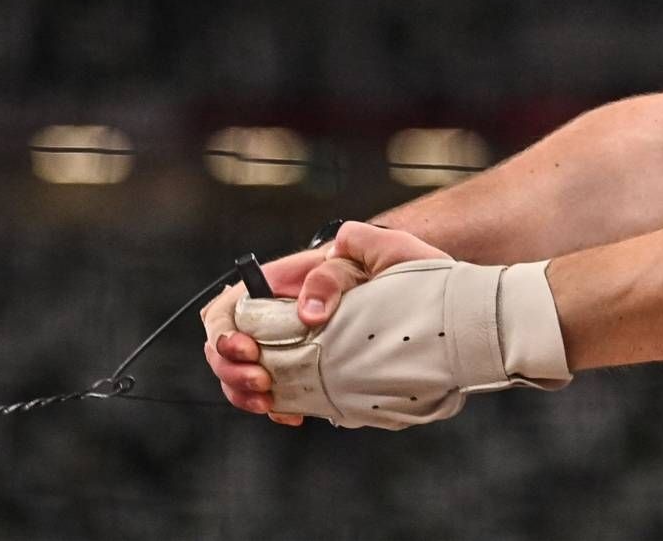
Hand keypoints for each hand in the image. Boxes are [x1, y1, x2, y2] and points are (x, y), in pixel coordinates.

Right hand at [200, 223, 447, 425]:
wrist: (438, 299)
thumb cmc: (408, 266)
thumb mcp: (384, 251)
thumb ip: (344, 261)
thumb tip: (311, 306)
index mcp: (288, 282)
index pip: (231, 305)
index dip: (224, 331)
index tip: (248, 350)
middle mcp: (283, 313)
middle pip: (226, 345)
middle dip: (230, 369)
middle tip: (261, 382)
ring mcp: (295, 343)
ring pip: (245, 371)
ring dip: (244, 392)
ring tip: (270, 401)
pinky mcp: (313, 368)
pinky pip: (278, 391)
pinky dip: (277, 405)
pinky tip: (293, 412)